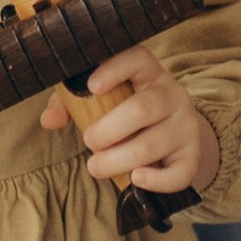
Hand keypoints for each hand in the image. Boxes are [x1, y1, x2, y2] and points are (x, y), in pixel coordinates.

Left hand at [41, 45, 221, 198]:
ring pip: (154, 144)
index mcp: (148, 74)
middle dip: (109, 130)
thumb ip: (72, 104)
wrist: (174, 136)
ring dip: (119, 159)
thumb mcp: (103, 100)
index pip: (137, 59)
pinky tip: (136, 179)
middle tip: (88, 143)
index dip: (115, 69)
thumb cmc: (128, 112)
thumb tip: (48, 119)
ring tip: (95, 167)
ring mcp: (185, 126)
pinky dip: (157, 181)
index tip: (91, 86)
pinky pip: (179, 173)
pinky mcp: (191, 157)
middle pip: (143, 108)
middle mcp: (172, 96)